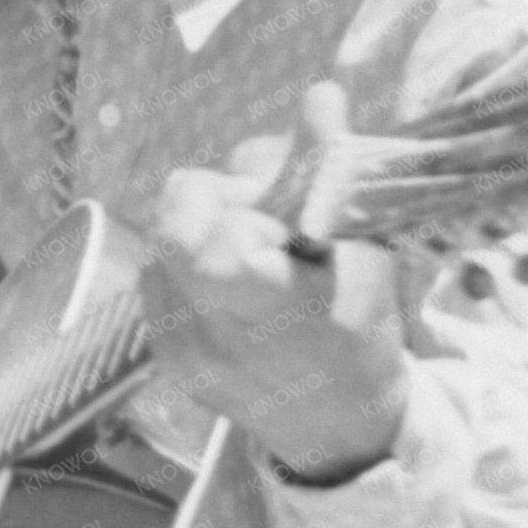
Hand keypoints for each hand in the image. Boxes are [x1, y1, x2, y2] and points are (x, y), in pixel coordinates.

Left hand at [144, 80, 413, 483]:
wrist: (341, 433)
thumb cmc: (363, 335)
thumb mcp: (368, 257)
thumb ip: (332, 174)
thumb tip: (321, 93)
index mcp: (277, 310)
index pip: (228, 226)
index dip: (259, 191)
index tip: (294, 185)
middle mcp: (215, 333)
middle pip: (182, 216)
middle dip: (225, 198)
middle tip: (267, 219)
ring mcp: (179, 347)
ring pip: (166, 241)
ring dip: (208, 231)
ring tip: (254, 259)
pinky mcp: (160, 354)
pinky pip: (158, 275)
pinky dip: (192, 267)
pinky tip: (232, 288)